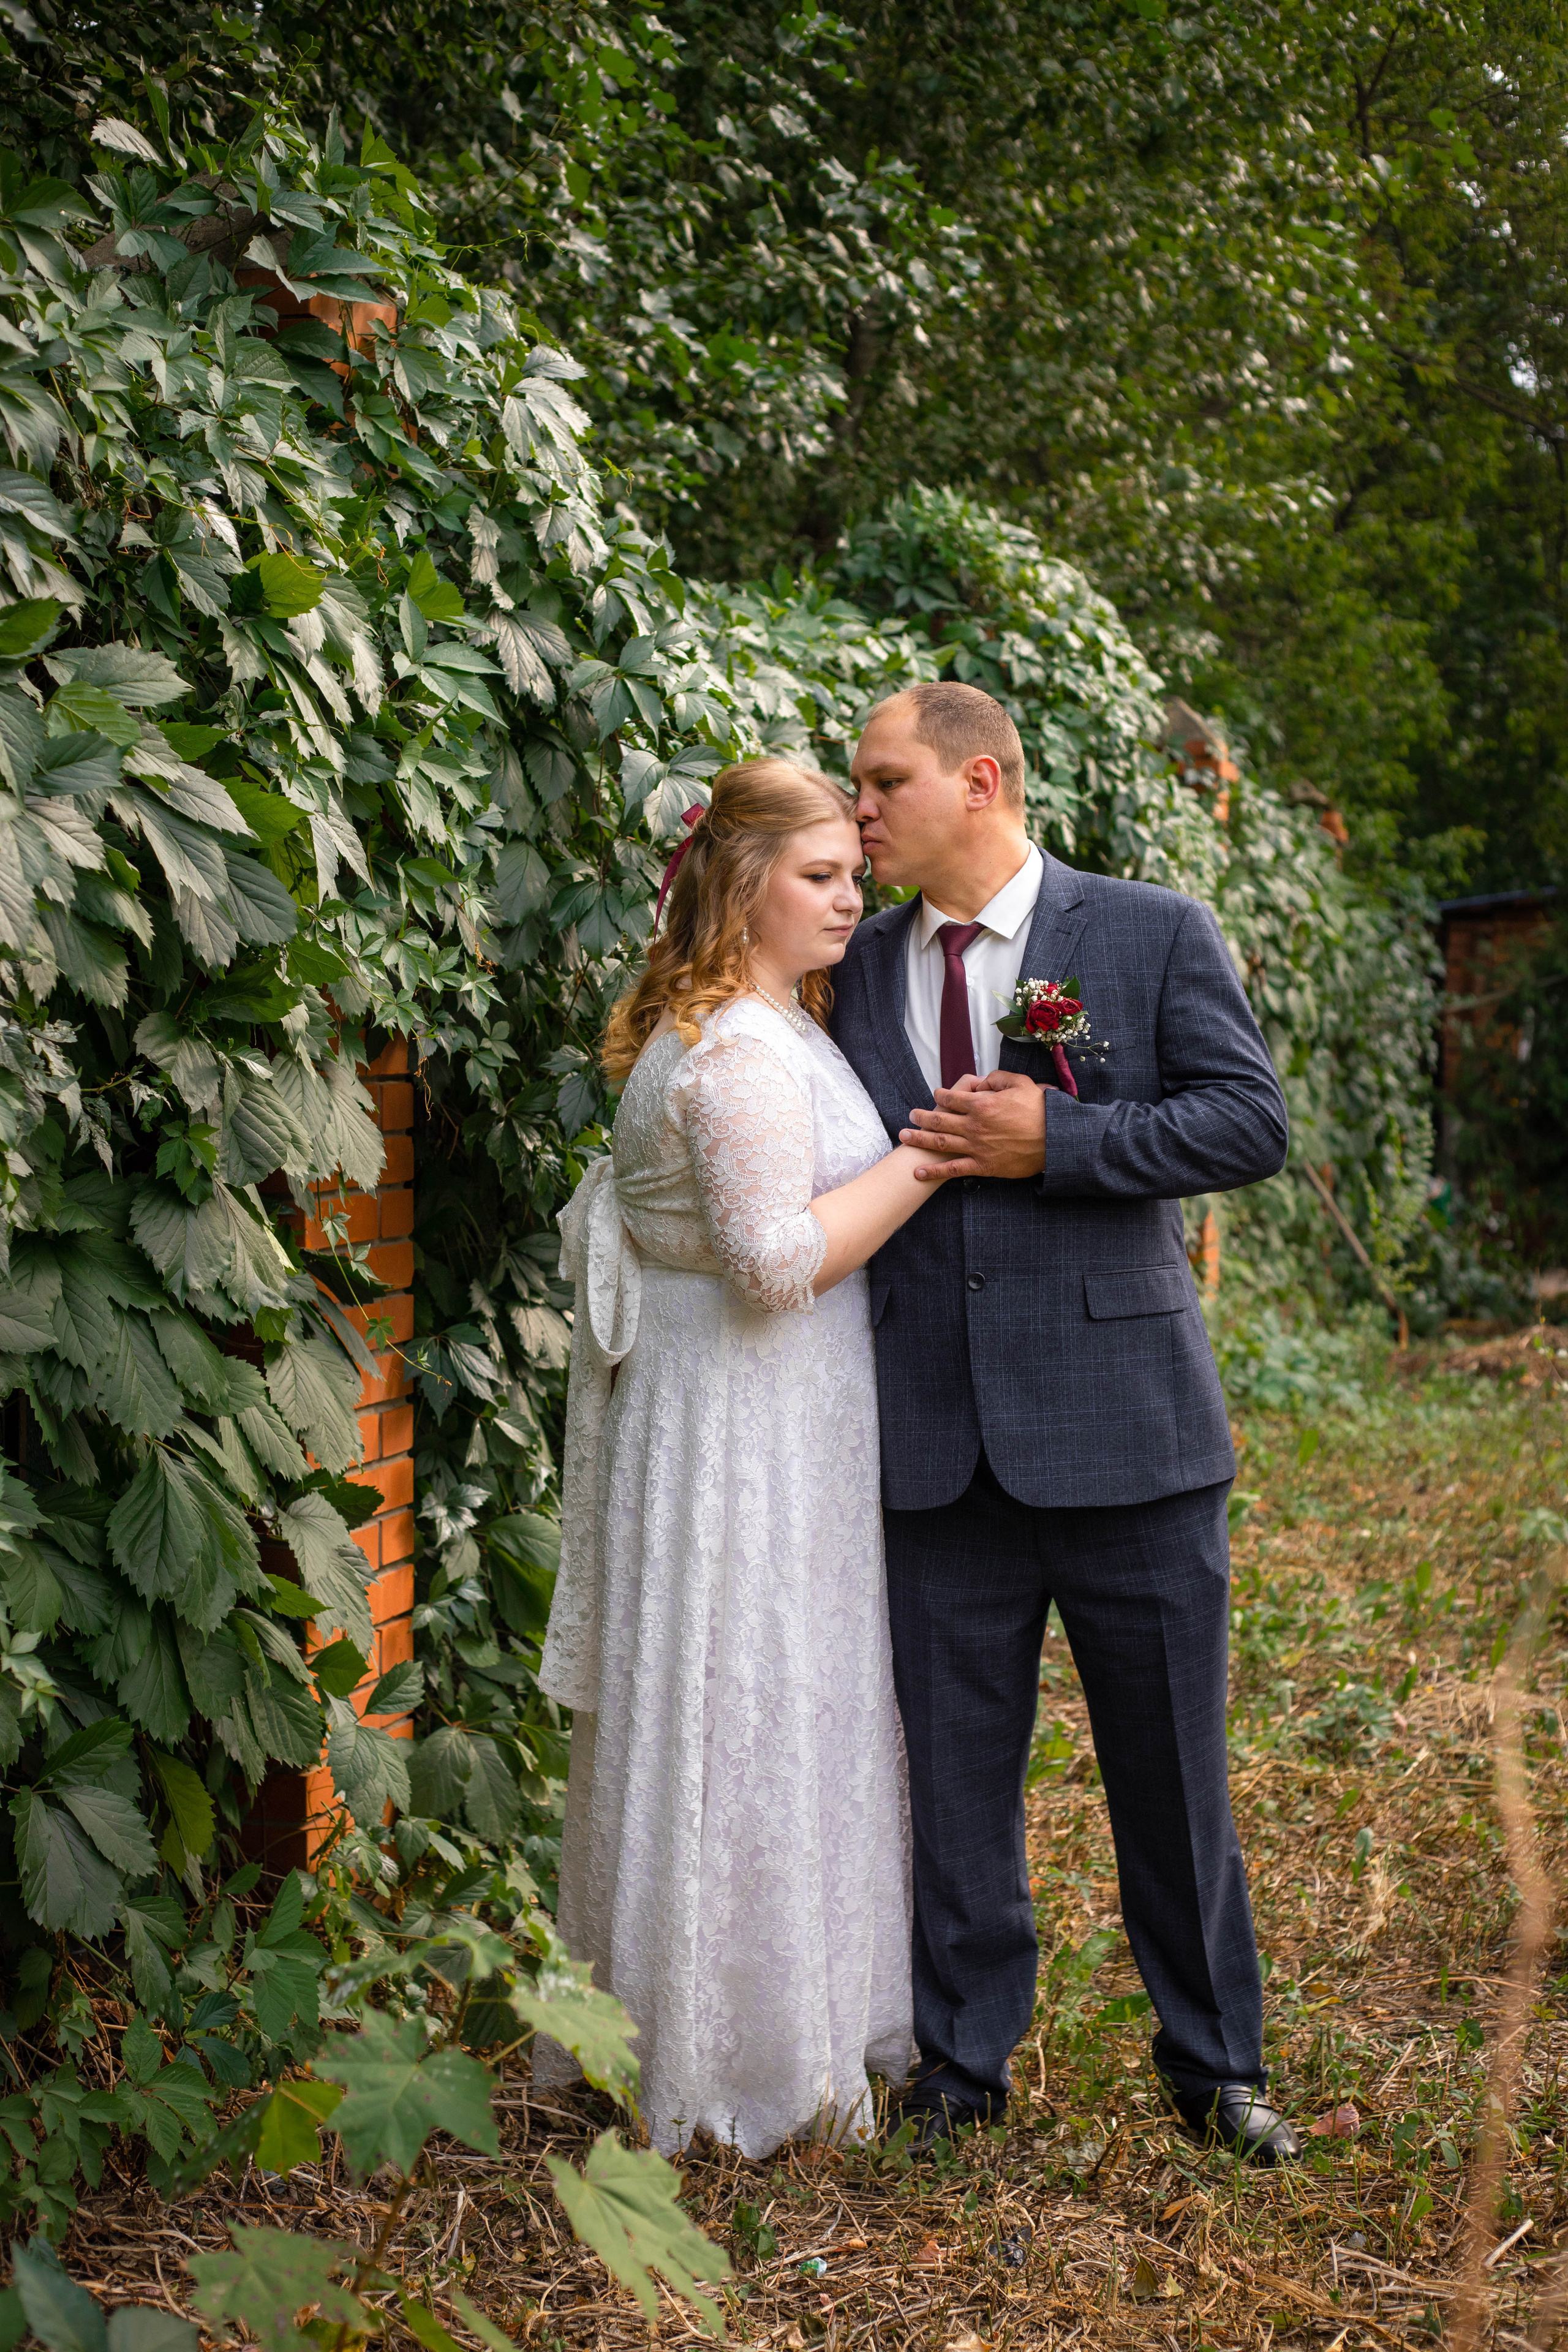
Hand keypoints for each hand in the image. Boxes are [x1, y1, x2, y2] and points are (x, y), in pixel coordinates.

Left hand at [901, 1068, 1046, 1180]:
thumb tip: (982, 1081)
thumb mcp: (1020, 1083)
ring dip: (920, 1139)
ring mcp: (976, 1147)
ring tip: (905, 1137)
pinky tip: (918, 1173)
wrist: (1054, 1140)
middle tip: (911, 1115)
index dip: (941, 1095)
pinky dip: (934, 1172)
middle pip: (940, 1119)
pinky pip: (953, 1169)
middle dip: (922, 1117)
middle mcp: (974, 1125)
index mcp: (982, 1104)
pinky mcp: (983, 1166)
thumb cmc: (1040, 1110)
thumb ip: (997, 1078)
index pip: (952, 1097)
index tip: (936, 1094)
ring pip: (941, 1142)